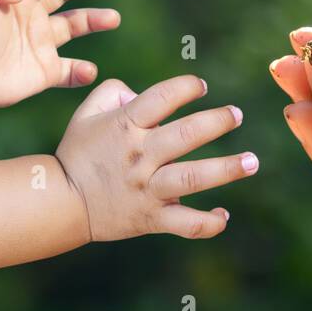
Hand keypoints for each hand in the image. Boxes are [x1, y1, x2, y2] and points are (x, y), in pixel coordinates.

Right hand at [55, 75, 257, 240]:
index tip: (200, 86)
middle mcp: (140, 156)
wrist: (59, 202)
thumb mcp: (87, 112)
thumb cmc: (78, 151)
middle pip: (185, 135)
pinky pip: (184, 224)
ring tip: (252, 162)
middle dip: (217, 122)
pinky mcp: (151, 218)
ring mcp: (147, 188)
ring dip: (226, 170)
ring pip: (192, 179)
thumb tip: (145, 92)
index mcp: (125, 126)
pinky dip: (207, 223)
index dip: (186, 87)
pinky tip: (224, 215)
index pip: (162, 98)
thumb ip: (115, 91)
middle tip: (236, 115)